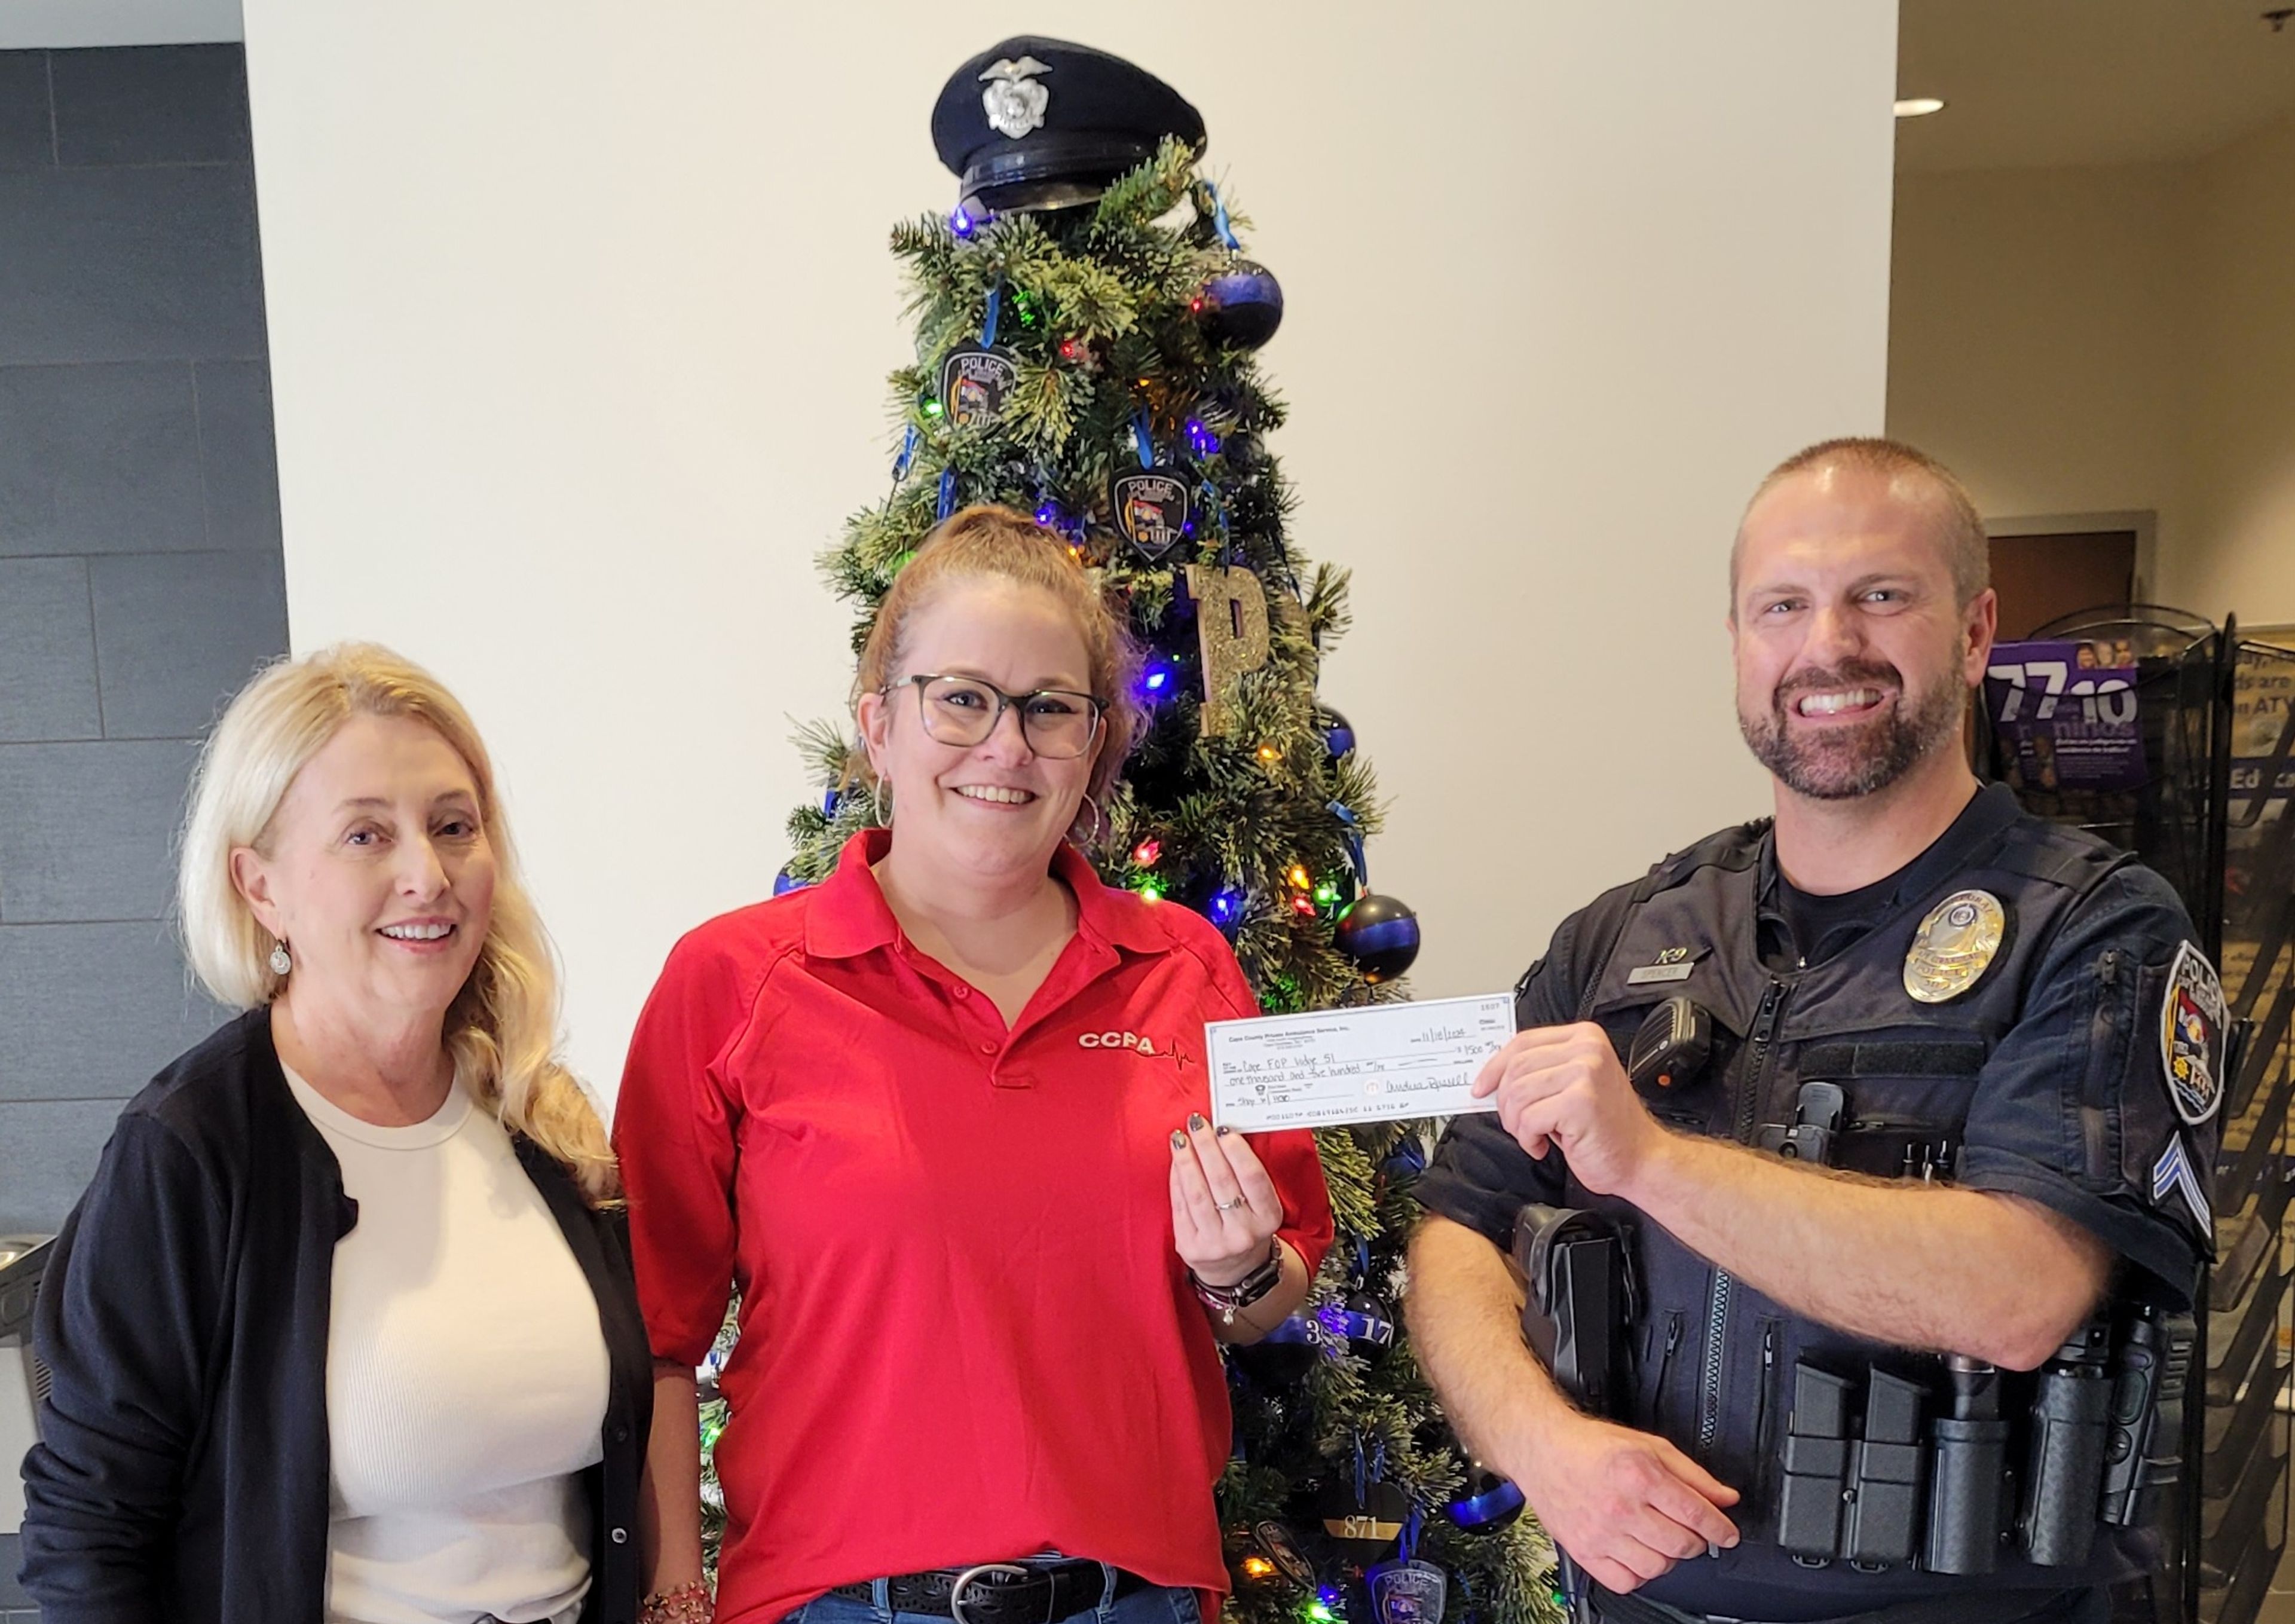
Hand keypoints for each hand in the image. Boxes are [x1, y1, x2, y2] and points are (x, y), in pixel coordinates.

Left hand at [1170, 1113, 1282, 1286]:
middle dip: (1206, 1147)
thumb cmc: (1247, 1224)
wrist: (1235, 1269)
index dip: (1237, 1151)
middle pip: (1221, 1181)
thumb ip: (1246, 1174)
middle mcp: (1243, 1233)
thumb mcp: (1261, 1204)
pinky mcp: (1191, 1247)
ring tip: (1180, 1138)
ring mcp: (1216, 1243)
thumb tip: (1222, 1134)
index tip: (1223, 1130)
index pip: (1253, 1178)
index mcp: (1268, 1218)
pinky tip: (1176, 1161)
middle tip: (1196, 1124)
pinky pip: (1180, 1206)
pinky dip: (1177, 1179)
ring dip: (1186, 1160)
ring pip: (1197, 1193)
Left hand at [1471, 1022, 1666, 1197]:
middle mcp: (1587, 1049)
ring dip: (1517, 1123)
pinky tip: (1544, 1145)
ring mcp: (1585, 1073)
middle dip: (1506, 1103)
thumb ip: (1540, 1071)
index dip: (1495, 1066)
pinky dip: (1528, 1138)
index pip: (1523, 1042)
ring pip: (1518, 1094)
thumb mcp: (1572, 1085)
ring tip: (1534, 1135)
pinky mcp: (1580, 1101)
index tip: (1481, 1087)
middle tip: (1518, 1124)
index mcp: (1584, 1037)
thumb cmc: (1604, 1127)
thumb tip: (1492, 1077)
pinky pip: (1529, 1118)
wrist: (1640, 1159)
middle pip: (1516, 1067)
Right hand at [1510, 1410, 1739, 1593]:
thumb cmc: (1591, 1446)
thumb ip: (1692, 1474)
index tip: (1727, 1534)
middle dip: (1697, 1541)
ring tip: (1661, 1541)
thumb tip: (1725, 1498)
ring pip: (1657, 1567)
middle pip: (1681, 1544)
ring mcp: (1601, 1533)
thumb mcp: (1649, 1446)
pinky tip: (1638, 1555)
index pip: (1696, 1513)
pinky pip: (1625, 1582)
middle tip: (1692, 1532)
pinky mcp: (1584, 1551)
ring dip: (1669, 1558)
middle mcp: (1620, 1507)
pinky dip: (1640, 1574)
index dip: (1721, 1528)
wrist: (1543, 1450)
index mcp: (1639, 1475)